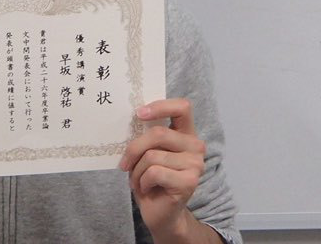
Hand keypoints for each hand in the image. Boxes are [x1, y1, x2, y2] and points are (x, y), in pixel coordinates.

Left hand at [119, 98, 205, 238]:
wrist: (160, 214)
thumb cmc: (151, 180)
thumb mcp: (147, 152)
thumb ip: (147, 135)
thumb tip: (133, 118)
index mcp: (186, 134)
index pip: (182, 107)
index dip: (161, 106)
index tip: (139, 113)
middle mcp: (195, 146)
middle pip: (158, 134)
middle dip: (134, 148)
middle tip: (124, 163)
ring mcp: (195, 164)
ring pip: (152, 156)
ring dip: (137, 171)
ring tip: (139, 180)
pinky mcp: (189, 182)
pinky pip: (154, 173)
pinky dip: (142, 181)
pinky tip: (146, 188)